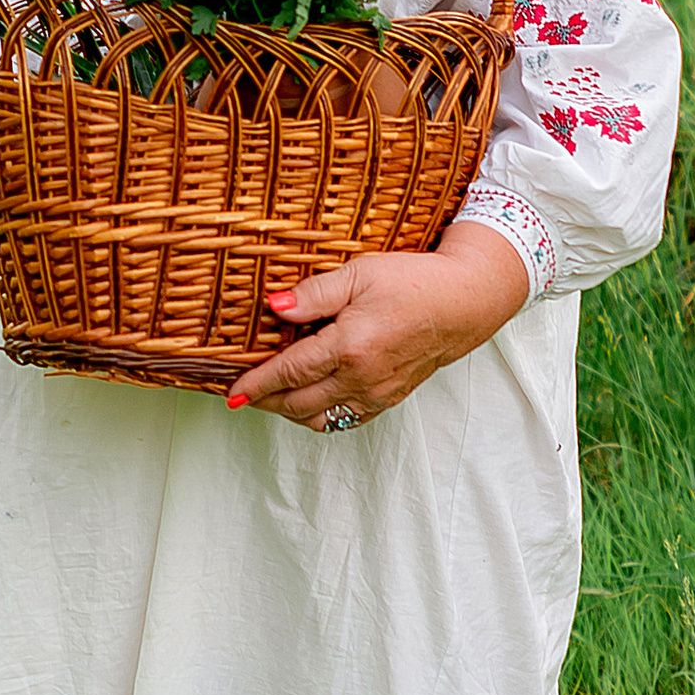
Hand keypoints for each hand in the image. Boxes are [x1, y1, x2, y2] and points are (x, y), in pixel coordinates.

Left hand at [224, 225, 531, 428]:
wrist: (462, 304)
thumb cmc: (413, 283)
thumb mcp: (359, 274)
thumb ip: (314, 293)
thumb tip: (274, 306)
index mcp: (350, 345)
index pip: (290, 372)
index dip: (257, 384)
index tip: (232, 392)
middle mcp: (362, 377)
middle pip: (298, 403)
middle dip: (265, 401)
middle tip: (243, 394)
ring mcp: (376, 393)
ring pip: (320, 418)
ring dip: (289, 412)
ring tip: (270, 397)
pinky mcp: (388, 400)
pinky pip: (344, 420)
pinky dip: (319, 416)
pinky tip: (307, 402)